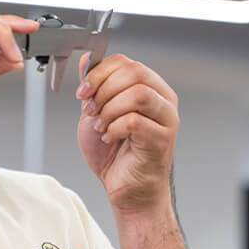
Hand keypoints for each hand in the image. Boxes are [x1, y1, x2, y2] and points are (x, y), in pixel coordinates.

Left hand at [76, 53, 178, 212]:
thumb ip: (94, 87)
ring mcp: (166, 119)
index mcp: (149, 88)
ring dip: (110, 110)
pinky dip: (114, 129)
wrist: (125, 189)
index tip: (82, 91)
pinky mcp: (162, 139)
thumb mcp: (96, 112)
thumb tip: (86, 60)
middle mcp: (162, 100)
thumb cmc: (115, 154)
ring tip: (102, 126)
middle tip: (91, 110)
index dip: (98, 73)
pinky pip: (135, 121)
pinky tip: (110, 138)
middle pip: (134, 73)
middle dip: (103, 90)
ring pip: (138, 94)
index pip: (126, 62)